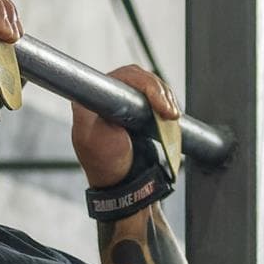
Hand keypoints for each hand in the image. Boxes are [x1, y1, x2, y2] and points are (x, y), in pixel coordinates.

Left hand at [71, 66, 180, 186]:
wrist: (123, 185)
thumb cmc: (107, 166)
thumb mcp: (100, 140)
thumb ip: (103, 115)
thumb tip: (110, 94)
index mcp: (90, 101)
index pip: (122, 78)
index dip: (145, 86)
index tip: (161, 106)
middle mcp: (104, 97)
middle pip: (136, 78)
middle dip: (158, 92)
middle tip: (171, 114)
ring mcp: (122, 103)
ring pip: (148, 86)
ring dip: (165, 98)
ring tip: (173, 116)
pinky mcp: (136, 111)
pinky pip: (153, 98)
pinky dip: (165, 104)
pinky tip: (171, 116)